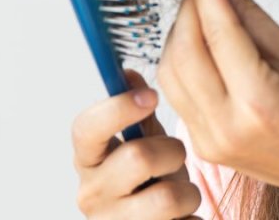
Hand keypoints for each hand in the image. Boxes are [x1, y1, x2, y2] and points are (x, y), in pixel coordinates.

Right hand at [71, 69, 202, 218]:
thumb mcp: (143, 140)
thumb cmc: (147, 180)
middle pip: (138, 157)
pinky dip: (192, 218)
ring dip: (187, 191)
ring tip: (181, 193)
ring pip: (168, 198)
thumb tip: (128, 73)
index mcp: (88, 160)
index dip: (118, 108)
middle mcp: (91, 194)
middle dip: (172, 152)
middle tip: (175, 157)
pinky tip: (182, 218)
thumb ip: (136, 109)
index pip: (86, 128)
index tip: (151, 96)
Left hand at [156, 0, 278, 211]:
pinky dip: (180, 60)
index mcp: (258, 102)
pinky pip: (175, 92)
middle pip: (184, 52)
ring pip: (170, 72)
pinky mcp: (201, 145)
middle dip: (189, 9)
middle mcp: (226, 125)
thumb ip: (251, 18)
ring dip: (179, 33)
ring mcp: (209, 140)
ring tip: (203, 12)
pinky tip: (199, 44)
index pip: (219, 33)